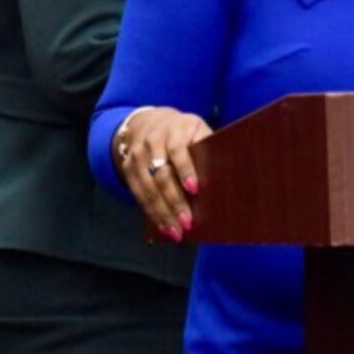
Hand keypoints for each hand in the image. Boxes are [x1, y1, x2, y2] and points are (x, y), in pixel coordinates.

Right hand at [114, 107, 212, 240]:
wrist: (149, 122)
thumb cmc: (184, 132)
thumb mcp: (197, 130)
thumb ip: (207, 148)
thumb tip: (225, 176)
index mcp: (174, 129)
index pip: (178, 151)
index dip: (185, 170)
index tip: (194, 189)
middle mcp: (152, 140)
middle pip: (162, 174)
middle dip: (175, 201)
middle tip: (187, 222)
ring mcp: (137, 154)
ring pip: (148, 187)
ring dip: (162, 212)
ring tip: (176, 232)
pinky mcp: (127, 167)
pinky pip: (138, 193)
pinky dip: (150, 212)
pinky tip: (162, 226)